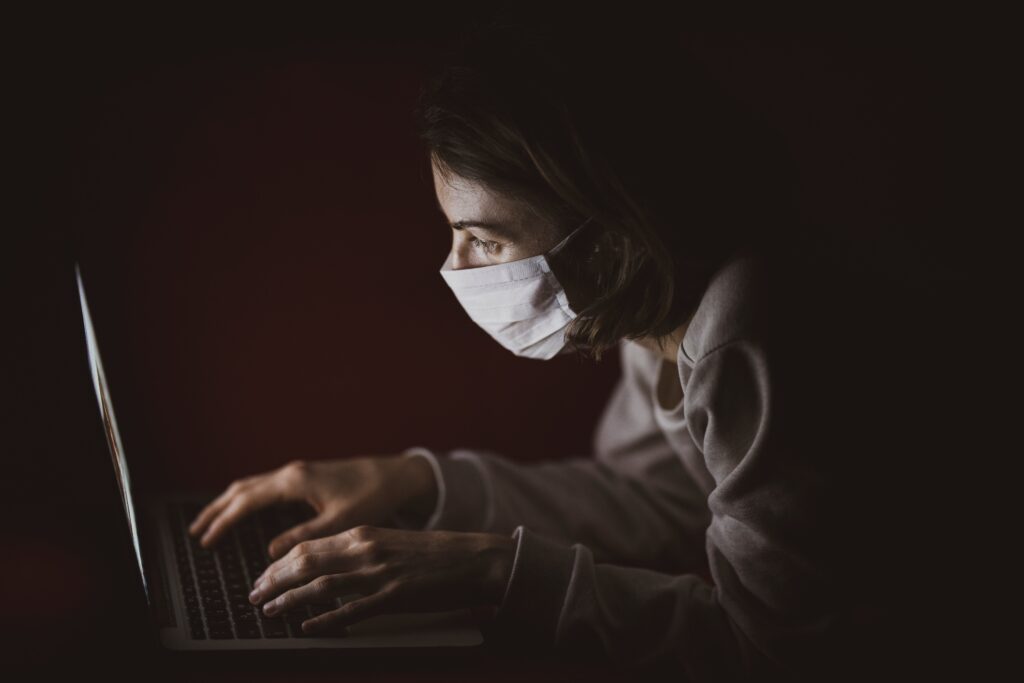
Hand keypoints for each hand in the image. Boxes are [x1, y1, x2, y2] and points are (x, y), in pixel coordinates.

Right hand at [187, 455, 436, 558]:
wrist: (396, 475)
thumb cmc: (372, 496)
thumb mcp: (340, 522)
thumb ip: (304, 537)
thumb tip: (271, 551)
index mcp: (295, 481)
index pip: (247, 501)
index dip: (224, 522)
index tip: (206, 541)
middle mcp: (292, 472)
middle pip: (242, 489)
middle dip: (217, 510)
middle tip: (196, 532)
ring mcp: (298, 472)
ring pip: (252, 485)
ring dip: (229, 502)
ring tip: (211, 522)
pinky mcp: (306, 476)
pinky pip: (265, 485)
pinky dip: (247, 498)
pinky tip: (245, 510)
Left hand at [247, 525, 514, 634]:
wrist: (471, 559)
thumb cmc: (432, 553)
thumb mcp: (389, 542)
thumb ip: (358, 551)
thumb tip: (325, 566)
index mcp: (363, 533)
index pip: (307, 546)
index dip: (278, 563)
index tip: (262, 575)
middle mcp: (365, 550)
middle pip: (305, 563)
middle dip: (273, 580)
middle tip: (254, 594)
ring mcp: (377, 575)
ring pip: (319, 586)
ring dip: (288, 600)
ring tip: (269, 610)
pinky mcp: (392, 598)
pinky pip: (349, 611)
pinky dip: (323, 620)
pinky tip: (306, 627)